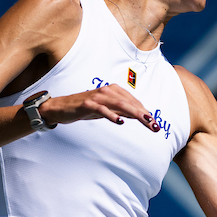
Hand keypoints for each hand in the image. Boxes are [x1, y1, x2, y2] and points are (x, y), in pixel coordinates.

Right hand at [41, 84, 161, 131]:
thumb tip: (138, 116)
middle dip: (144, 114)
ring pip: (120, 104)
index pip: (133, 102)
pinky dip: (111, 115)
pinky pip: (102, 109)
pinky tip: (120, 121)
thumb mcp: (106, 109)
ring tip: (145, 122)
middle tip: (155, 126)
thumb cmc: (86, 108)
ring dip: (134, 113)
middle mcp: (107, 91)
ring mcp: (97, 97)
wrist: (61, 107)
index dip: (145, 112)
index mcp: (113, 90)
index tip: (155, 124)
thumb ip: (121, 111)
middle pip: (130, 103)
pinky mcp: (87, 104)